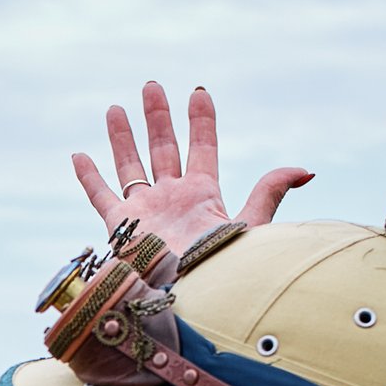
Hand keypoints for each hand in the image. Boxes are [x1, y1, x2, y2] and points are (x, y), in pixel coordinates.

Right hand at [71, 81, 312, 253]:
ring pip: (130, 165)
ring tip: (116, 108)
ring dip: (123, 137)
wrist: (189, 299)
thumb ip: (270, 192)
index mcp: (203, 194)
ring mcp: (145, 211)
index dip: (200, 119)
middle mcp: (172, 198)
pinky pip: (101, 196)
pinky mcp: (120, 227)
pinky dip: (89, 177)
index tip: (197, 91)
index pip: (202, 146)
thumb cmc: (222, 268)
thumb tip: (306, 169)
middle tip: (151, 86)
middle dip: (157, 117)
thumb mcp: (250, 225)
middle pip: (163, 148)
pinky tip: (79, 155)